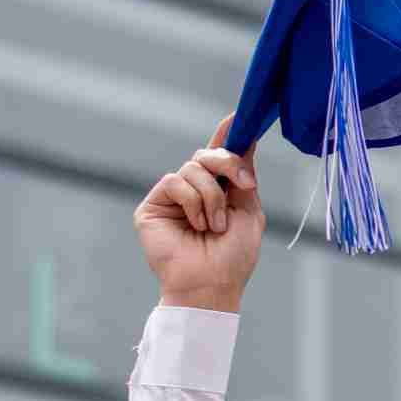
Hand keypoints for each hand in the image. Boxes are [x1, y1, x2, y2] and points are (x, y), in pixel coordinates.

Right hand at [135, 115, 264, 311]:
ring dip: (212, 196)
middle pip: (207, 155)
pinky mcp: (152, 206)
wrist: (211, 284)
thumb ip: (243, 176)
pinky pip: (174, 181)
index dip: (227, 136)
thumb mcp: (248, 212)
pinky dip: (192, 201)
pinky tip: (197, 224)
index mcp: (218, 192)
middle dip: (228, 164)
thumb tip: (247, 140)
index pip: (219, 157)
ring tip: (215, 225)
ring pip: (192, 167)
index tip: (238, 117)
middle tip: (243, 185)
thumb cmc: (233, 256)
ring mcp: (172, 198)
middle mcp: (194, 191)